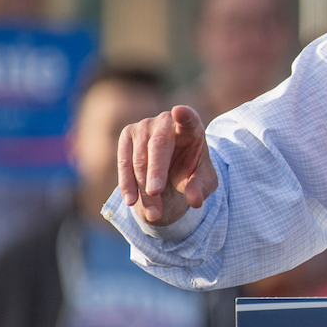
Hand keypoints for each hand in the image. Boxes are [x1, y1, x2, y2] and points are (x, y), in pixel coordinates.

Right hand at [117, 105, 217, 224]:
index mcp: (191, 126)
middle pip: (158, 145)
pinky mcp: (127, 136)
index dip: (185, 115)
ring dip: (143, 187)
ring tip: (154, 214)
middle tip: (155, 193)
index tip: (180, 112)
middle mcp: (165, 121)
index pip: (189, 118)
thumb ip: (201, 188)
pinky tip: (131, 201)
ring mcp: (143, 126)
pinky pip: (124, 163)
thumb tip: (195, 201)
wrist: (172, 168)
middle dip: (156, 171)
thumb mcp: (203, 181)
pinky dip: (128, 184)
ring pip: (139, 159)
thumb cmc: (191, 169)